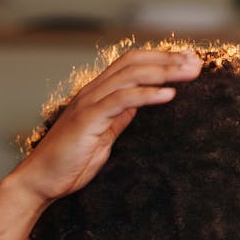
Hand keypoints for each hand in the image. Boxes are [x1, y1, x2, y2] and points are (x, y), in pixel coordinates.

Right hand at [11, 48, 202, 202]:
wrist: (43, 180)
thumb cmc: (71, 161)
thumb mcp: (104, 136)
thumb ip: (119, 118)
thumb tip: (138, 106)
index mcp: (98, 94)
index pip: (132, 65)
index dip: (160, 59)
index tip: (187, 62)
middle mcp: (93, 92)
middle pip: (134, 63)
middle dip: (168, 60)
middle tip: (196, 63)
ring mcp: (89, 103)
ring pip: (130, 76)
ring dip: (163, 72)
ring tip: (188, 73)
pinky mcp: (88, 119)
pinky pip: (122, 100)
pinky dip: (147, 94)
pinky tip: (168, 94)